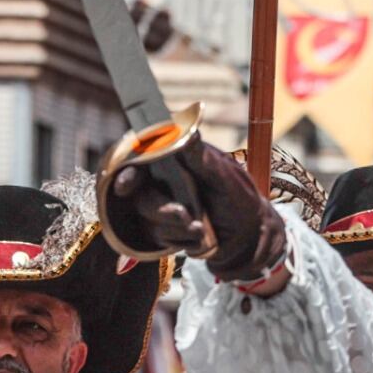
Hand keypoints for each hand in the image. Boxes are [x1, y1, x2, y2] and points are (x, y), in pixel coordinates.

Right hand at [102, 136, 283, 282]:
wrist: (249, 234)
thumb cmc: (238, 197)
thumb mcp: (223, 176)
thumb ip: (201, 159)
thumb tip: (190, 133)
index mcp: (175, 162)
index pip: (141, 162)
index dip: (128, 173)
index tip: (124, 186)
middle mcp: (164, 183)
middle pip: (141, 195)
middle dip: (161, 209)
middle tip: (183, 216)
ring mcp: (163, 208)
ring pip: (149, 219)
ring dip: (175, 227)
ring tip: (200, 228)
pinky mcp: (166, 231)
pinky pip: (161, 238)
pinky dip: (181, 239)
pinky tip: (200, 236)